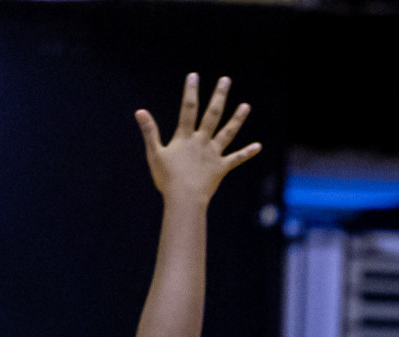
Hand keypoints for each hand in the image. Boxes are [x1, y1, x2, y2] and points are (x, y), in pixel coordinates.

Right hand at [135, 73, 260, 205]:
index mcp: (185, 138)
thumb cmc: (167, 178)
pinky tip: (258, 146)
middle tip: (226, 80)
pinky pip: (237, 159)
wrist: (185, 199)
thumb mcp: (155, 153)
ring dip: (237, 119)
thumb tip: (140, 111)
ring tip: (246, 106)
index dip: (191, 92)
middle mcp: (202, 142)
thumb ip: (149, 131)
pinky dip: (247, 153)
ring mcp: (214, 154)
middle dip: (219, 96)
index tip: (194, 76)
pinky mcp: (222, 168)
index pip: (188, 109)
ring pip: (228, 133)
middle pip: (212, 115)